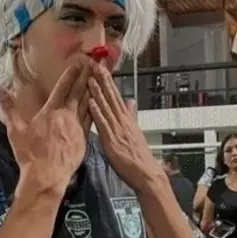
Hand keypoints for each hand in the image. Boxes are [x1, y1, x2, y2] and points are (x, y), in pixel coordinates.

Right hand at [0, 59, 91, 191]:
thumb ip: (9, 108)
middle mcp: (67, 116)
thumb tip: (1, 89)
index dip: (71, 73)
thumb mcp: (15, 130)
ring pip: (88, 105)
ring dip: (93, 91)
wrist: (46, 176)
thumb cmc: (29, 154)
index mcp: (51, 112)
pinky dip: (95, 110)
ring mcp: (78, 128)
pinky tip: (99, 106)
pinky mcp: (84, 140)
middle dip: (86, 77)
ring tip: (100, 79)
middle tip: (94, 64)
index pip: (63, 87)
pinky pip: (92, 121)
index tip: (79, 62)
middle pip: (79, 92)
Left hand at [88, 63, 163, 192]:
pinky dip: (97, 112)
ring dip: (98, 92)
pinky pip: (103, 124)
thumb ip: (131, 115)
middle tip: (95, 64)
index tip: (102, 68)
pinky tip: (91, 101)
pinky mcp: (112, 140)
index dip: (108, 82)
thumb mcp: (135, 131)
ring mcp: (117, 129)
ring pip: (106, 107)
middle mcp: (122, 121)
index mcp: (126, 119)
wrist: (146, 173)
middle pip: (111, 97)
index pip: (116, 97)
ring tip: (90, 77)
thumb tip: (130, 101)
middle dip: (103, 80)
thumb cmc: (138, 155)